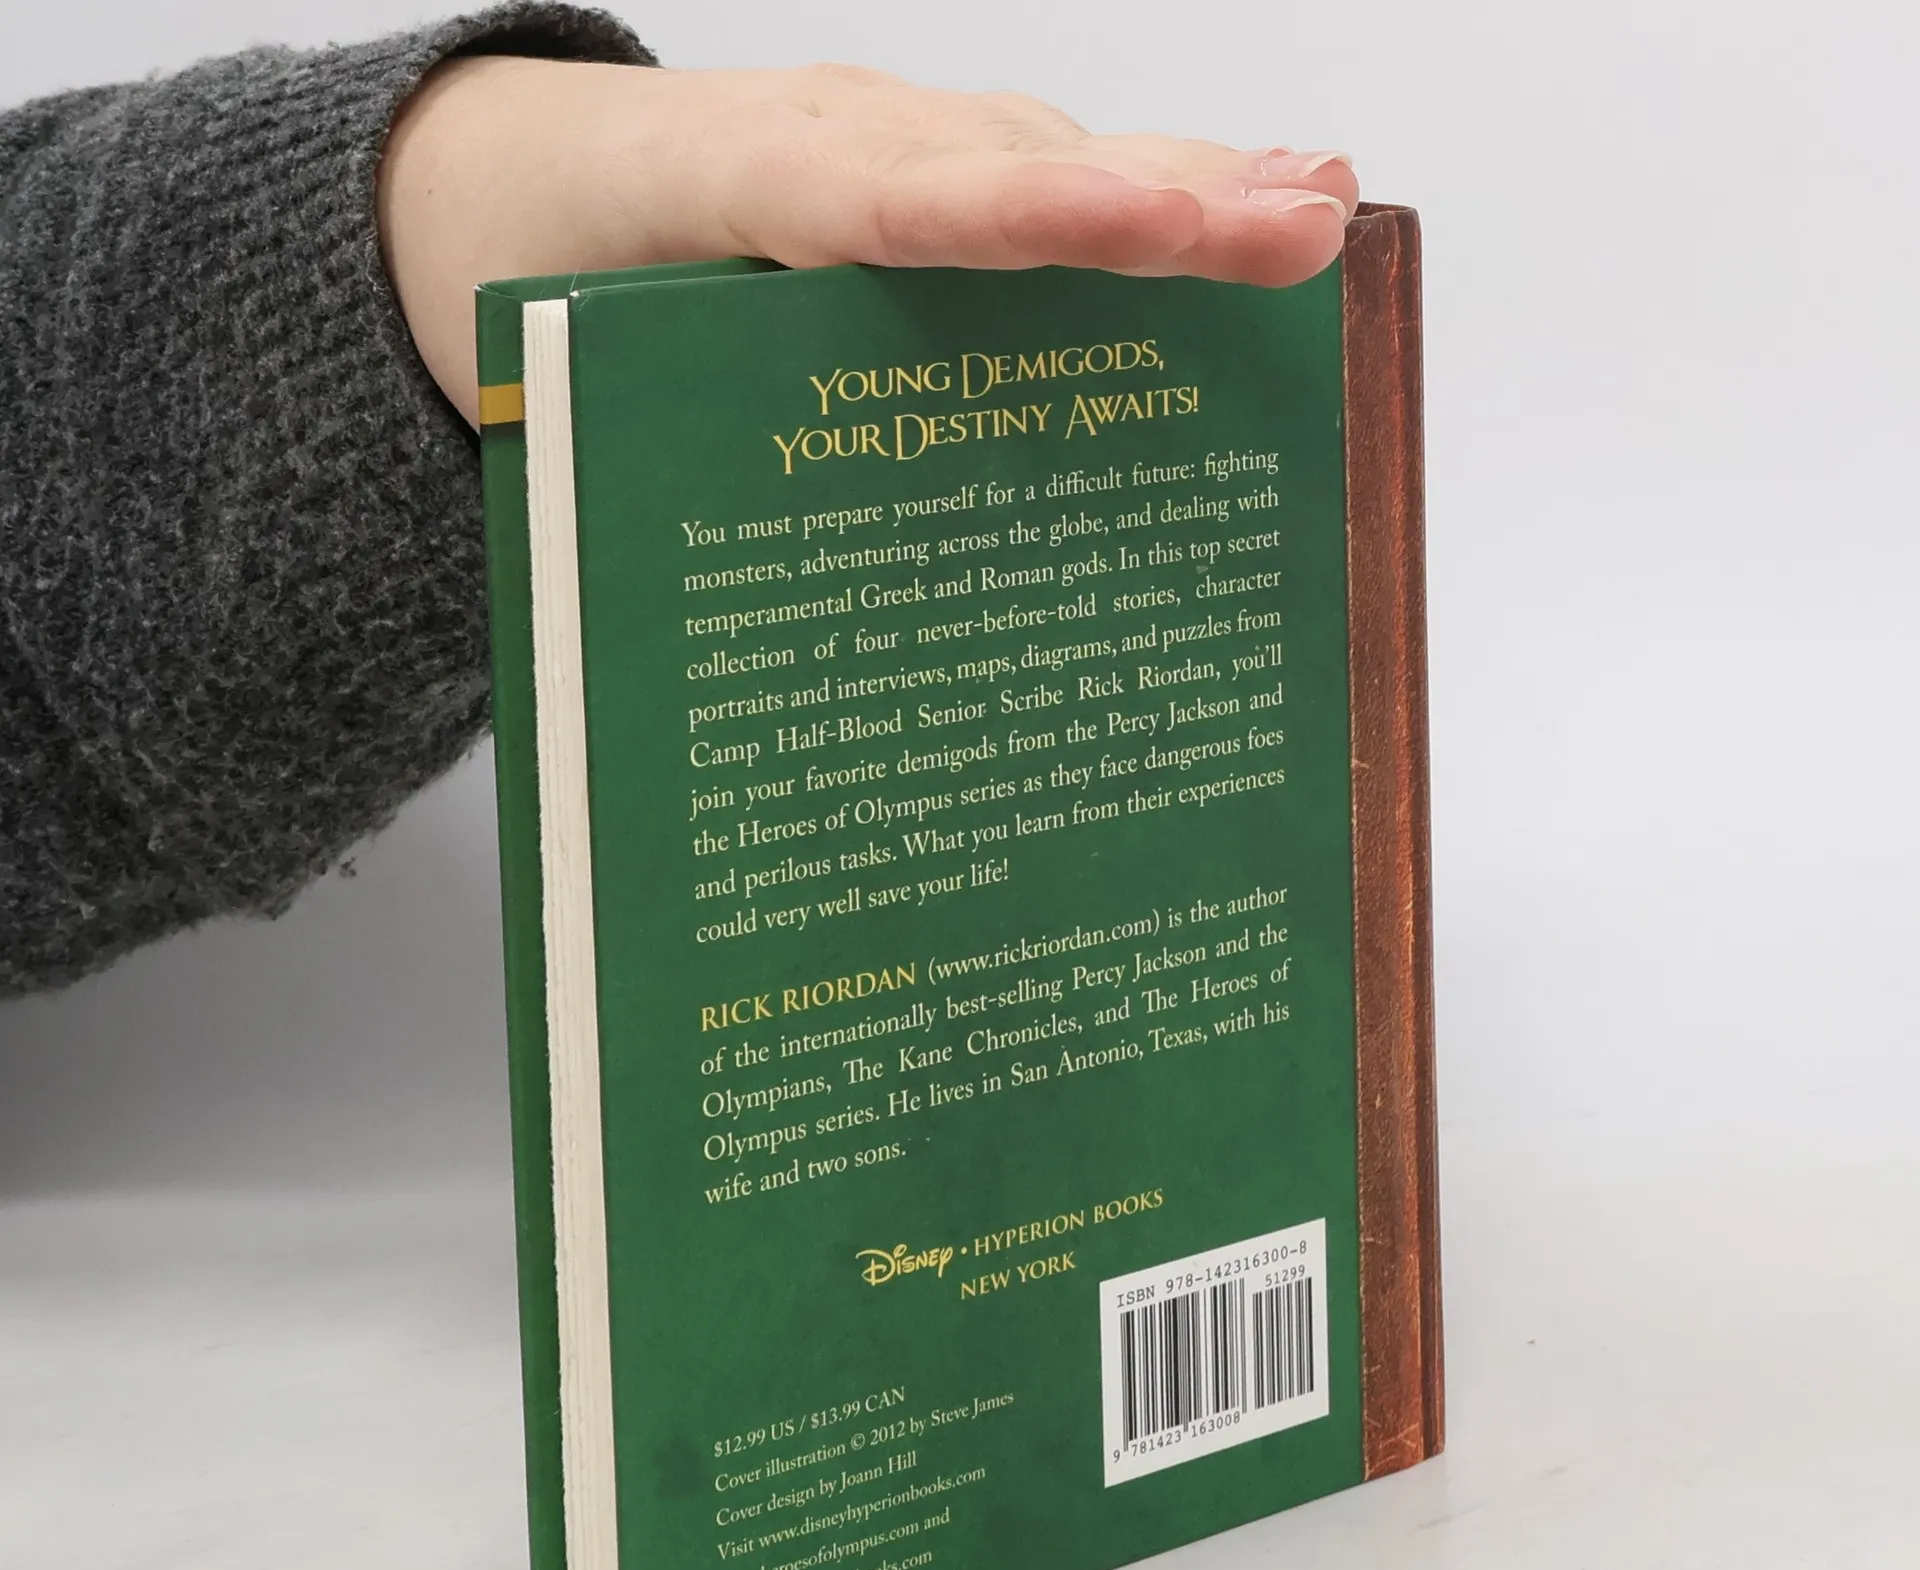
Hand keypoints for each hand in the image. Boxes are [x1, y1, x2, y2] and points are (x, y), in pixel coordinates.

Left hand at [378, 58, 1357, 426]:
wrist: (496, 177)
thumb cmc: (535, 293)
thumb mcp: (565, 384)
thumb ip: (655, 458)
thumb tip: (781, 645)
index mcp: (719, 186)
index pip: (886, 203)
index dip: (1023, 219)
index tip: (1152, 226)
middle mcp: (826, 138)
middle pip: (1009, 164)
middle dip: (1159, 204)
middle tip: (1300, 232)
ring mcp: (880, 137)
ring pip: (1041, 156)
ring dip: (1179, 188)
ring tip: (1314, 223)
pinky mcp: (908, 158)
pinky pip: (1025, 171)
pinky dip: (1135, 193)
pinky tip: (1238, 203)